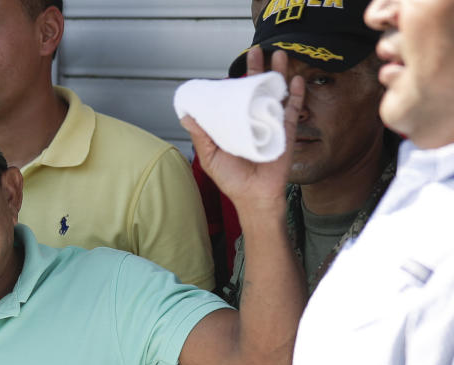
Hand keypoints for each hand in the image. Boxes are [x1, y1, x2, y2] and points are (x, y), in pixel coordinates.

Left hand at [186, 47, 304, 218]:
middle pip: (257, 89)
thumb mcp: (210, 156)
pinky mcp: (287, 132)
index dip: (235, 83)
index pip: (236, 98)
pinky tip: (296, 81)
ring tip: (278, 55)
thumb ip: (200, 135)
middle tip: (256, 50)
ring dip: (279, 74)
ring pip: (276, 94)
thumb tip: (185, 116)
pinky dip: (296, 95)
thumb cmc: (232, 180)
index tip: (230, 71)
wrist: (254, 197)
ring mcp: (272, 125)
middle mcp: (254, 121)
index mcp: (236, 124)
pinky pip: (293, 110)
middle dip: (257, 69)